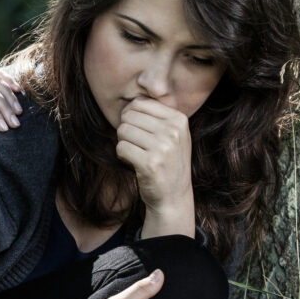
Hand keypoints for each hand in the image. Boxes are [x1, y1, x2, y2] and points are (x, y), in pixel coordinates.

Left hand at [116, 97, 194, 237]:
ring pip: (123, 131)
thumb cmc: (168, 162)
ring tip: (137, 154)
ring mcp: (163, 147)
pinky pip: (121, 148)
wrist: (174, 196)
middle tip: (136, 145)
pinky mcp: (150, 163)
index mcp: (179, 119)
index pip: (140, 103)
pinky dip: (122, 156)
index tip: (138, 131)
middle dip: (126, 131)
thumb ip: (155, 116)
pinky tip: (134, 163)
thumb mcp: (172, 135)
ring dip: (124, 144)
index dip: (131, 116)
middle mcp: (173, 131)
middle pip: (129, 116)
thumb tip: (128, 102)